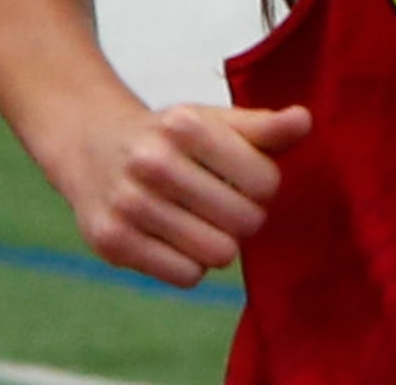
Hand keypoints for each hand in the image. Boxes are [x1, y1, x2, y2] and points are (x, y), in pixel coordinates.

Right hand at [57, 100, 310, 286]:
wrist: (92, 144)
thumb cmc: (170, 136)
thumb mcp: (215, 120)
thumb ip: (264, 126)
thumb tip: (304, 121)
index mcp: (186, 125)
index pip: (264, 181)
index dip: (266, 186)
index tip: (249, 179)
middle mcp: (153, 163)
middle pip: (245, 220)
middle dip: (247, 216)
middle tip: (229, 205)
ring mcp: (128, 204)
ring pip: (218, 253)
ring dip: (222, 243)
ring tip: (206, 222)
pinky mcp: (111, 243)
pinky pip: (186, 276)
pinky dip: (191, 264)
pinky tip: (178, 239)